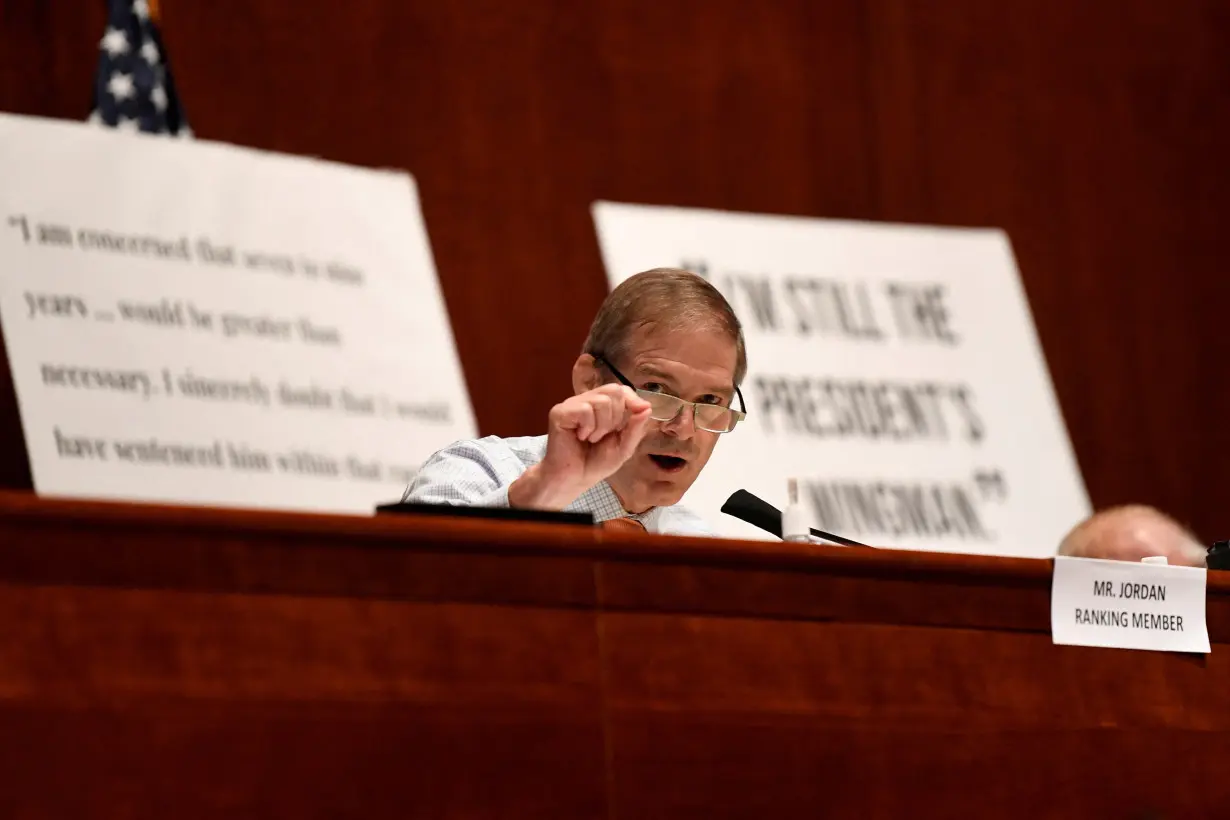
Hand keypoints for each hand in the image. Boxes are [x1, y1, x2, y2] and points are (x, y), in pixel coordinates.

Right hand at [509, 384, 651, 508]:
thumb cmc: (596, 464)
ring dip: (602, 426)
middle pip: (613, 391)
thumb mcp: (624, 447)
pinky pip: (584, 410)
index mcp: (601, 407)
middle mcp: (586, 401)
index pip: (621, 389)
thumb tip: (647, 407)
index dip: (632, 399)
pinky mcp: (560, 413)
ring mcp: (571, 405)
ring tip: (592, 438)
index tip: (640, 412)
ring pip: (601, 401)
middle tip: (605, 435)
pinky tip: (581, 437)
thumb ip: (635, 428)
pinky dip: (588, 427)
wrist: (574, 480)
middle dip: (617, 417)